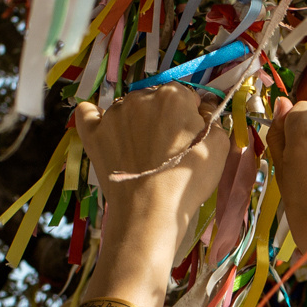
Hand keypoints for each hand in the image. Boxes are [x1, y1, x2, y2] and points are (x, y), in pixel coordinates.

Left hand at [72, 87, 228, 292]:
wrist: (149, 212)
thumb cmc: (187, 180)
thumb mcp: (219, 146)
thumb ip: (213, 118)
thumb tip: (203, 108)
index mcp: (173, 95)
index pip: (185, 95)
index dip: (190, 115)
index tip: (191, 136)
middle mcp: (140, 97)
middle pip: (155, 99)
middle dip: (162, 116)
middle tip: (168, 148)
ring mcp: (113, 114)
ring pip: (127, 107)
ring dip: (135, 120)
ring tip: (141, 150)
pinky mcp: (93, 134)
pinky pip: (88, 113)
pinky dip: (94, 116)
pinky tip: (102, 124)